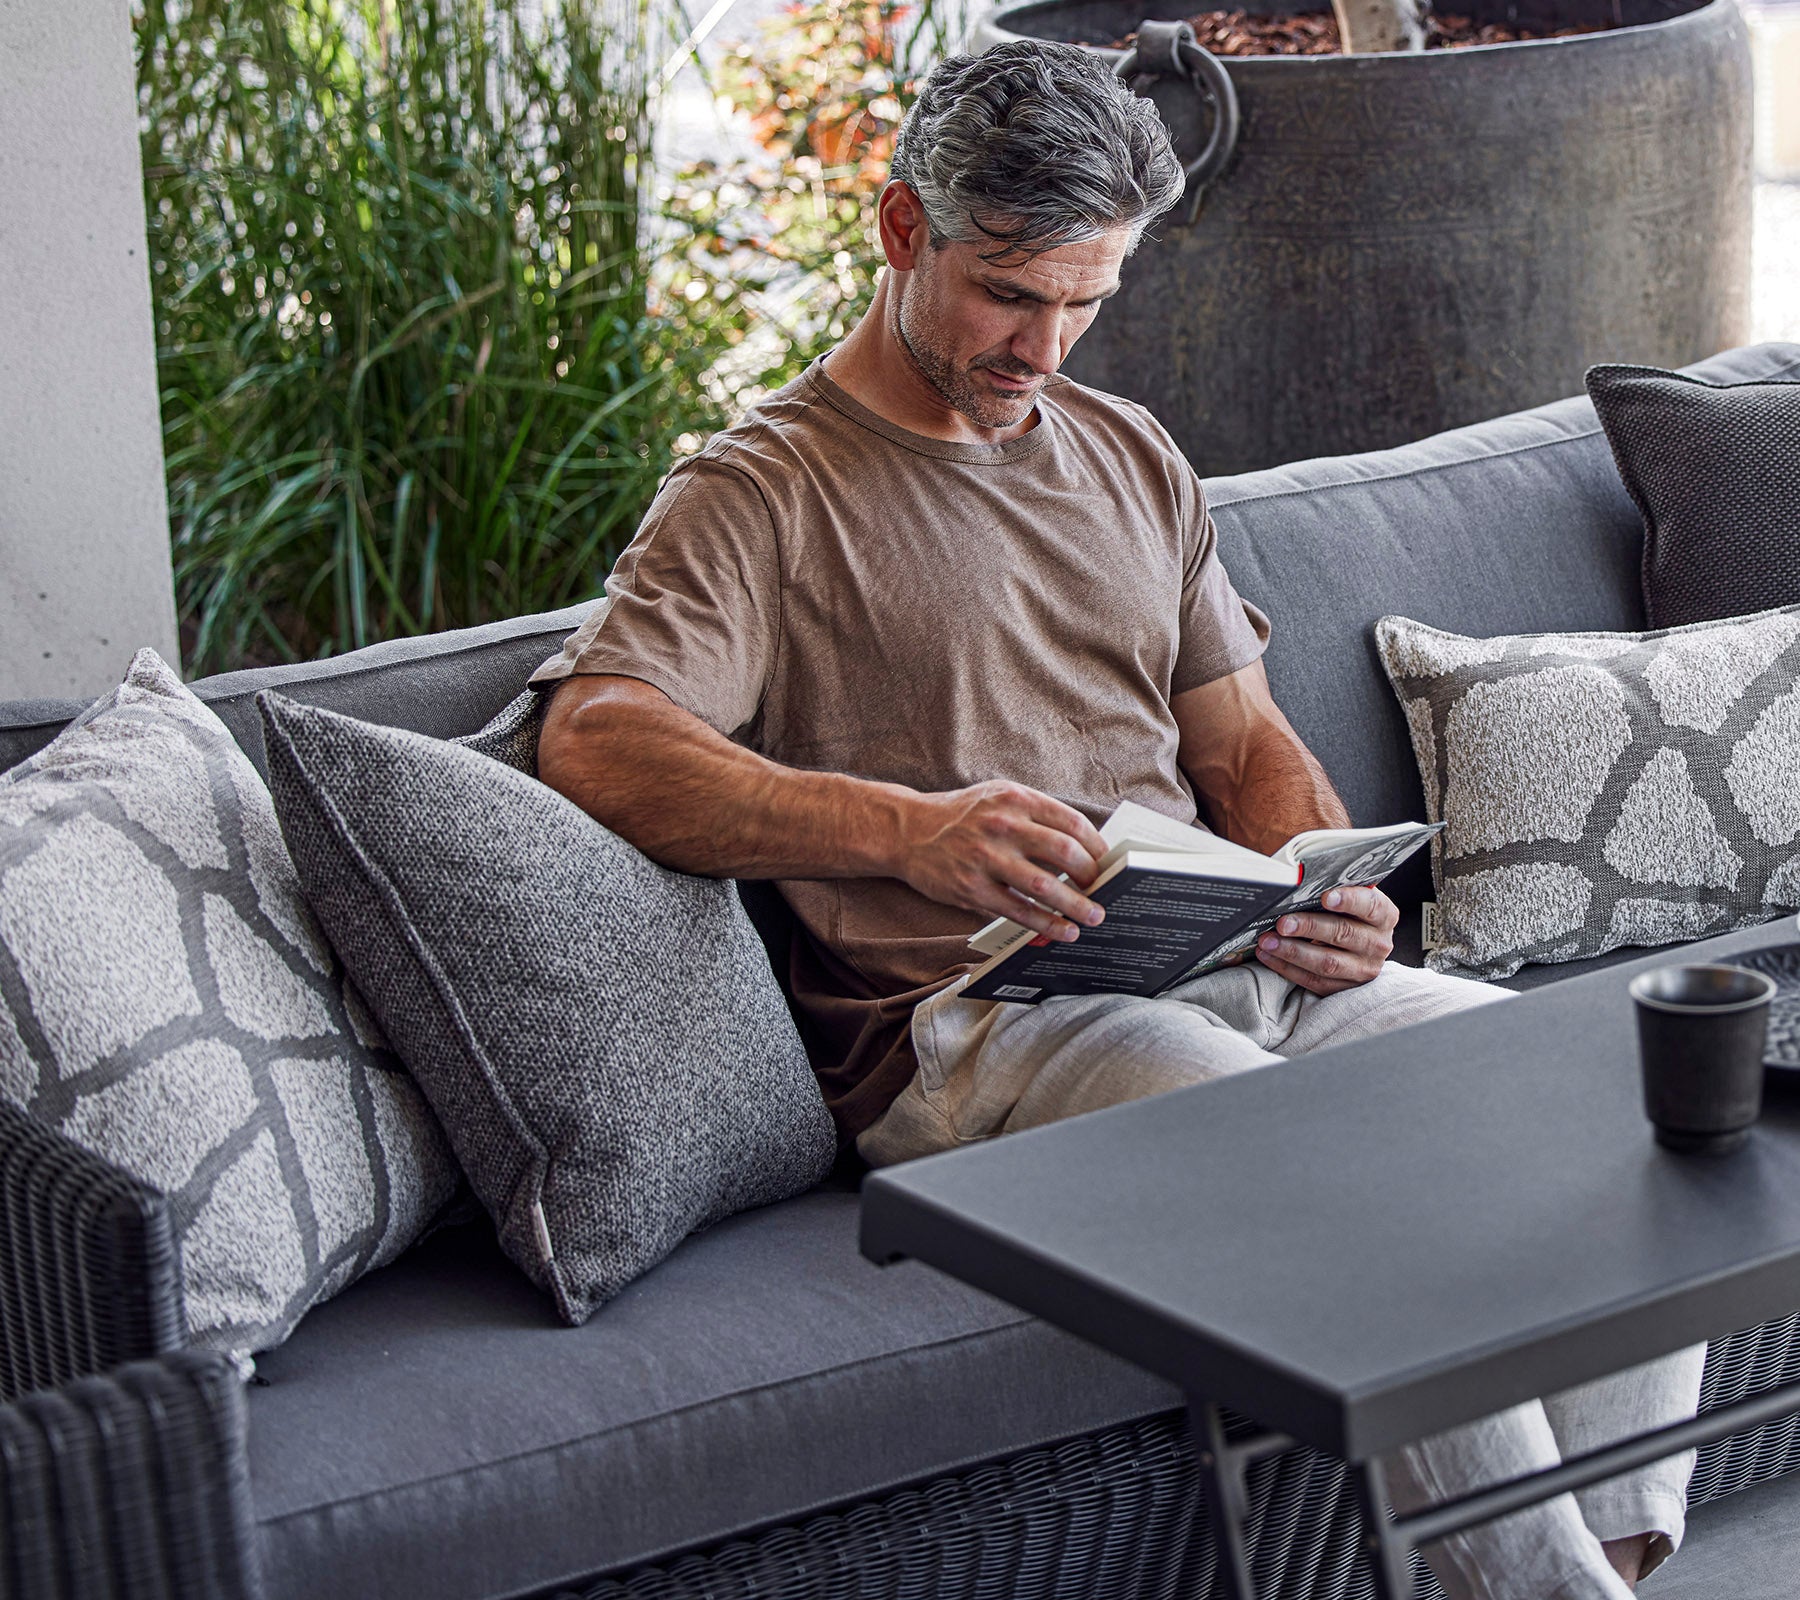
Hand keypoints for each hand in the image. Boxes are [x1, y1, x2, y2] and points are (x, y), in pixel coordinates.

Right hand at [894, 781, 1107, 941]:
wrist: (908, 831)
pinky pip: (1018, 910)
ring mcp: (986, 858)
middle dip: (1090, 875)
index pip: (1070, 822)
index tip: (1107, 863)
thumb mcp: (998, 797)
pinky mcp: (972, 888)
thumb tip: (1082, 846)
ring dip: (1075, 905)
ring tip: (1093, 917)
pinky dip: (1046, 924)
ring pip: (1043, 886)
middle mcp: (1002, 825)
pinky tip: (1063, 931)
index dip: (1096, 846)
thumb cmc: (961, 816)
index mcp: (1014, 799)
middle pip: (1063, 851)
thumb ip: (1036, 815)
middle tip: (1102, 890)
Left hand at [1254, 884, 1395, 994]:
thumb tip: (1299, 881)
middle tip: (1282, 922)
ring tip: (1268, 941)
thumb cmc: (1346, 912)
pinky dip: (1287, 968)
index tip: (1325, 897)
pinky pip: (1314, 980)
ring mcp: (1364, 969)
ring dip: (1293, 951)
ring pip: (1327, 962)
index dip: (1349, 900)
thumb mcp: (1349, 897)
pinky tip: (1268, 955)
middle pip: (1344, 934)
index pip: (1370, 906)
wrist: (1357, 946)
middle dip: (1309, 927)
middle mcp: (1379, 944)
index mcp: (1384, 915)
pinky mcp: (1345, 987)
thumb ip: (1333, 888)